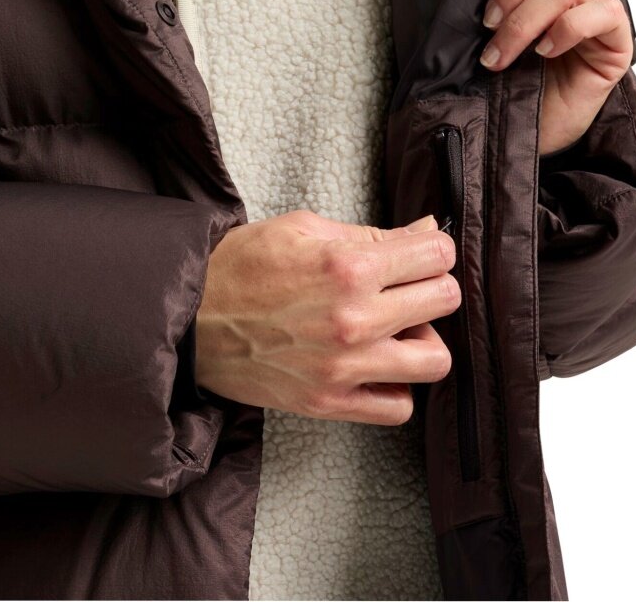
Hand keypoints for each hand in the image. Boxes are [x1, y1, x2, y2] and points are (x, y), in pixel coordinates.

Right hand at [195, 210, 458, 424]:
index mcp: (348, 266)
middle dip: (432, 286)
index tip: (421, 254)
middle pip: (445, 300)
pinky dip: (397, 387)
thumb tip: (428, 231)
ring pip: (436, 360)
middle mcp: (353, 318)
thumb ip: (374, 234)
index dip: (434, 248)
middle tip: (407, 286)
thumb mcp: (306, 229)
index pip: (438, 254)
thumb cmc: (243, 266)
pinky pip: (398, 408)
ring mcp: (343, 366)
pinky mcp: (329, 403)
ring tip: (397, 330)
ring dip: (424, 340)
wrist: (190, 318)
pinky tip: (378, 366)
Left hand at [479, 0, 633, 155]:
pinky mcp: (613, 44)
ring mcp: (595, 14)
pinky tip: (544, 53)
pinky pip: (601, 13)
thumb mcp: (487, 35)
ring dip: (523, 21)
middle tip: (488, 22)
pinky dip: (566, 29)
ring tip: (499, 57)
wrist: (519, 135)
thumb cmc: (501, 84)